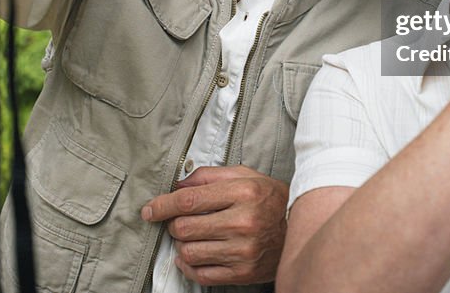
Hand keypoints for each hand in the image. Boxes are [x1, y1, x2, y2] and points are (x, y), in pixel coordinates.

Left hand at [141, 165, 288, 285]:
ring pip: (189, 252)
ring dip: (181, 245)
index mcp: (242, 193)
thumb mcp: (245, 175)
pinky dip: (189, 266)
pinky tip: (193, 256)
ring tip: (190, 237)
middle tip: (178, 221)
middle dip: (173, 224)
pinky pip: (201, 274)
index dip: (162, 205)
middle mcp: (243, 222)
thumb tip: (177, 185)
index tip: (150, 209)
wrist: (299, 230)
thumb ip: (209, 175)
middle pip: (184, 228)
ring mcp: (243, 250)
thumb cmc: (269, 199)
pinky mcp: (242, 272)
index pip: (189, 200)